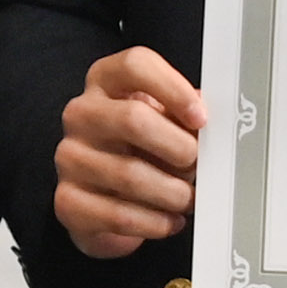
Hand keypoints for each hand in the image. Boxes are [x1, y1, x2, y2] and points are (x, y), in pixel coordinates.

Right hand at [54, 46, 204, 258]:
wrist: (103, 197)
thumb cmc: (141, 148)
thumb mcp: (164, 119)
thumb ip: (186, 114)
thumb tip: (218, 125)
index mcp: (105, 81)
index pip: (136, 65)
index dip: (174, 89)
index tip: (202, 118)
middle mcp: (81, 114)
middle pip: (133, 118)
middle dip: (178, 148)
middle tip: (197, 166)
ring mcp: (70, 157)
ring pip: (130, 174)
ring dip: (172, 193)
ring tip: (188, 198)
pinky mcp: (67, 201)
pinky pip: (119, 214)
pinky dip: (155, 222)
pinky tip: (170, 220)